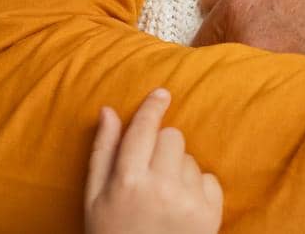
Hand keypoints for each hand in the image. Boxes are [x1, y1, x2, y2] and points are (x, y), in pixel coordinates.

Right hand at [84, 89, 221, 233]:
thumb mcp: (94, 200)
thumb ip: (102, 153)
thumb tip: (109, 110)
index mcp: (126, 182)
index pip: (144, 129)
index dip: (153, 107)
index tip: (161, 93)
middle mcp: (159, 186)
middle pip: (171, 136)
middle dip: (161, 146)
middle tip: (150, 172)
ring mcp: (188, 199)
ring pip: (190, 158)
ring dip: (178, 169)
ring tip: (162, 199)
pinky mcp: (211, 212)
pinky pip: (209, 178)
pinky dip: (198, 188)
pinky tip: (180, 209)